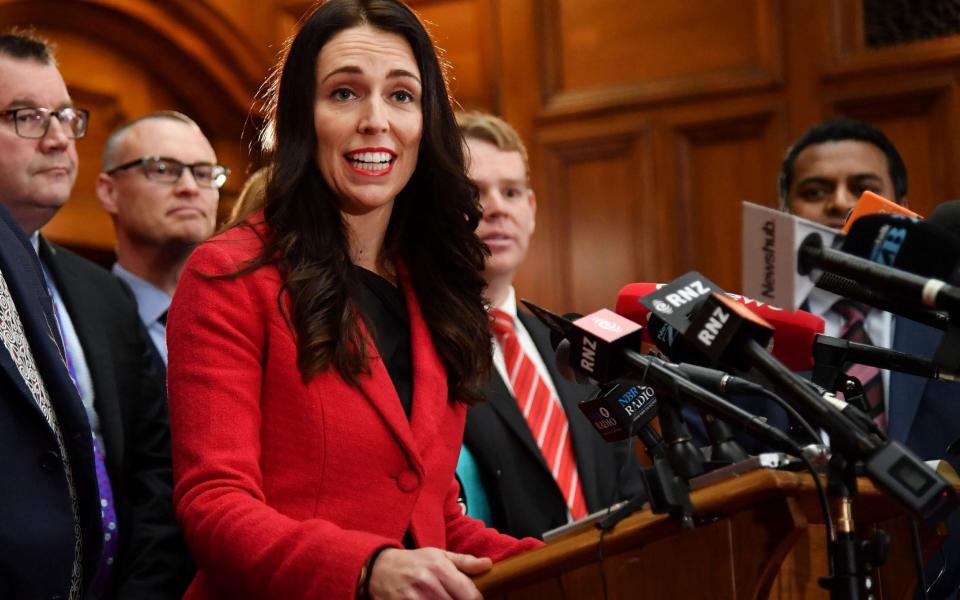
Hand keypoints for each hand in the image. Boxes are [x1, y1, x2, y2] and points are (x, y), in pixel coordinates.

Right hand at [367, 547, 491, 599]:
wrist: (379, 569)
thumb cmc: (414, 562)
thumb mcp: (438, 555)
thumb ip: (464, 562)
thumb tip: (488, 564)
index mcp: (439, 568)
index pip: (470, 595)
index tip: (473, 599)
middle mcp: (427, 583)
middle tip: (455, 598)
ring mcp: (413, 599)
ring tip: (443, 598)